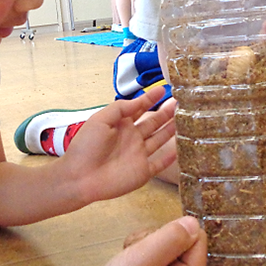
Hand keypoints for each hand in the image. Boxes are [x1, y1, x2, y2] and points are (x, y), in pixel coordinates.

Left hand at [61, 86, 176, 203]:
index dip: (150, 99)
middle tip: (180, 102)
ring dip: (171, 129)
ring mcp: (139, 154)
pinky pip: (160, 163)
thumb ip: (120, 108)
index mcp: (121, 124)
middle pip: (153, 122)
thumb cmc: (87, 146)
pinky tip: (181, 148)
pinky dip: (170, 157)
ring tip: (186, 118)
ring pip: (160, 139)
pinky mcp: (143, 172)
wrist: (80, 177)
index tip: (163, 88)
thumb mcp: (100, 119)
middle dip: (166, 112)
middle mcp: (132, 137)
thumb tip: (139, 101)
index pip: (139, 108)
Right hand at [81, 216, 206, 265]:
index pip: (198, 238)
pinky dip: (138, 247)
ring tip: (130, 257)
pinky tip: (127, 259)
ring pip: (164, 238)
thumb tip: (193, 221)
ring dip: (144, 241)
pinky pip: (153, 247)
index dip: (175, 233)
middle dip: (156, 238)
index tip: (154, 244)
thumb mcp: (144, 260)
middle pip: (181, 237)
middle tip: (139, 253)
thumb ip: (171, 238)